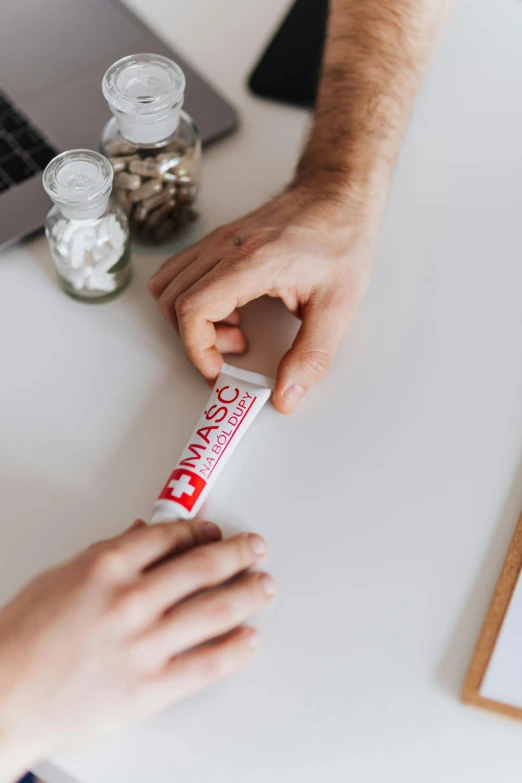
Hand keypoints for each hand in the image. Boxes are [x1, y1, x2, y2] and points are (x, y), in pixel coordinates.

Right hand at [0, 520, 273, 779]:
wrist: (1, 699)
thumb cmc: (19, 639)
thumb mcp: (59, 577)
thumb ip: (106, 553)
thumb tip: (143, 535)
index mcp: (107, 567)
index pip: (170, 537)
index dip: (200, 530)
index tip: (213, 531)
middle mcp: (132, 600)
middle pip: (202, 567)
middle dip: (237, 554)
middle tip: (255, 548)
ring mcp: (145, 645)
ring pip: (215, 610)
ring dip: (248, 593)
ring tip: (265, 585)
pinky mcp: (151, 687)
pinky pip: (207, 664)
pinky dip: (236, 649)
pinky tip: (250, 639)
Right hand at [149, 187, 372, 412]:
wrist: (339, 194)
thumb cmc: (341, 239)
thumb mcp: (338, 306)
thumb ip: (311, 356)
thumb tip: (286, 396)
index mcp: (251, 262)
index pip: (192, 308)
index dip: (196, 349)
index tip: (219, 370)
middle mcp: (225, 248)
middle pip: (173, 301)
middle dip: (196, 339)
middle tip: (235, 350)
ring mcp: (218, 241)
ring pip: (169, 285)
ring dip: (191, 318)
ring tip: (234, 329)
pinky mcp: (219, 241)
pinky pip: (182, 272)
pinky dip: (194, 299)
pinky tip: (232, 308)